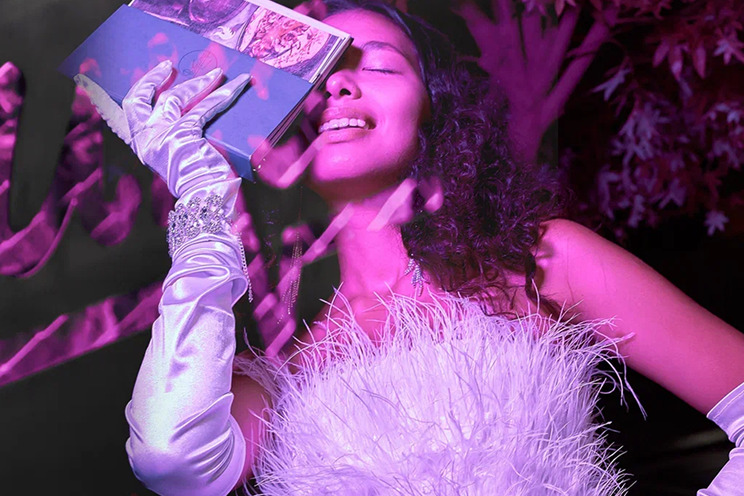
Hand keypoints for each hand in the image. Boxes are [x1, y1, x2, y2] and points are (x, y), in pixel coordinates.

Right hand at [74, 60, 251, 197]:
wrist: (204, 201)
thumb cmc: (197, 184)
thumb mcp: (177, 159)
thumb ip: (175, 139)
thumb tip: (192, 113)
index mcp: (143, 146)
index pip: (131, 110)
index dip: (142, 89)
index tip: (157, 75)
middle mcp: (147, 140)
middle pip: (140, 98)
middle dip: (153, 78)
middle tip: (169, 66)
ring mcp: (162, 136)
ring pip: (175, 97)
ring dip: (197, 82)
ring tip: (216, 73)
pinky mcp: (183, 135)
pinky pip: (204, 108)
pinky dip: (223, 95)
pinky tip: (237, 85)